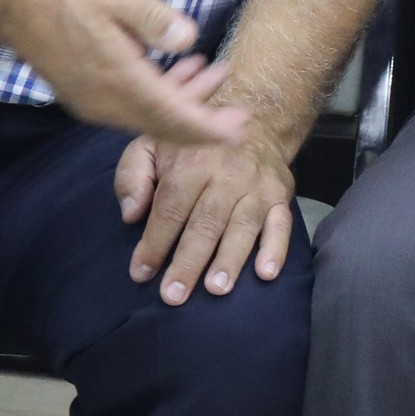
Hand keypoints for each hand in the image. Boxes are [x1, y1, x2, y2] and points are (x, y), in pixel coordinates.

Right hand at [2, 0, 248, 149]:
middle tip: (240, 109)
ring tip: (214, 73)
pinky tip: (179, 73)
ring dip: (185, 104)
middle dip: (205, 121)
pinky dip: (161, 99)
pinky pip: (133, 111)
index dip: (209, 127)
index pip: (173, 117)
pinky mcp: (88, 100)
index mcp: (120, 81)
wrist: (17, 5)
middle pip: (166, 125)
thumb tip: (188, 40)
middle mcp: (107, 103)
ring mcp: (95, 106)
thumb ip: (155, 20)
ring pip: (150, 119)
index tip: (241, 126)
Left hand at [115, 115, 294, 304]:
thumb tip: (132, 215)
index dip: (155, 242)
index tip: (141, 273)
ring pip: (243, 226)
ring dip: (230, 259)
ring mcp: (258, 186)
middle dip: (189, 261)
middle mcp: (228, 174)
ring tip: (216, 289)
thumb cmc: (192, 145)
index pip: (171, 207)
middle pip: (206, 222)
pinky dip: (276, 248)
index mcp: (192, 162)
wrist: (254, 119)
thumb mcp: (151, 145)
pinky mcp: (281, 195)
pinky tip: (266, 273)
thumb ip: (133, 176)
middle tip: (174, 295)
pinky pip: (282, 223)